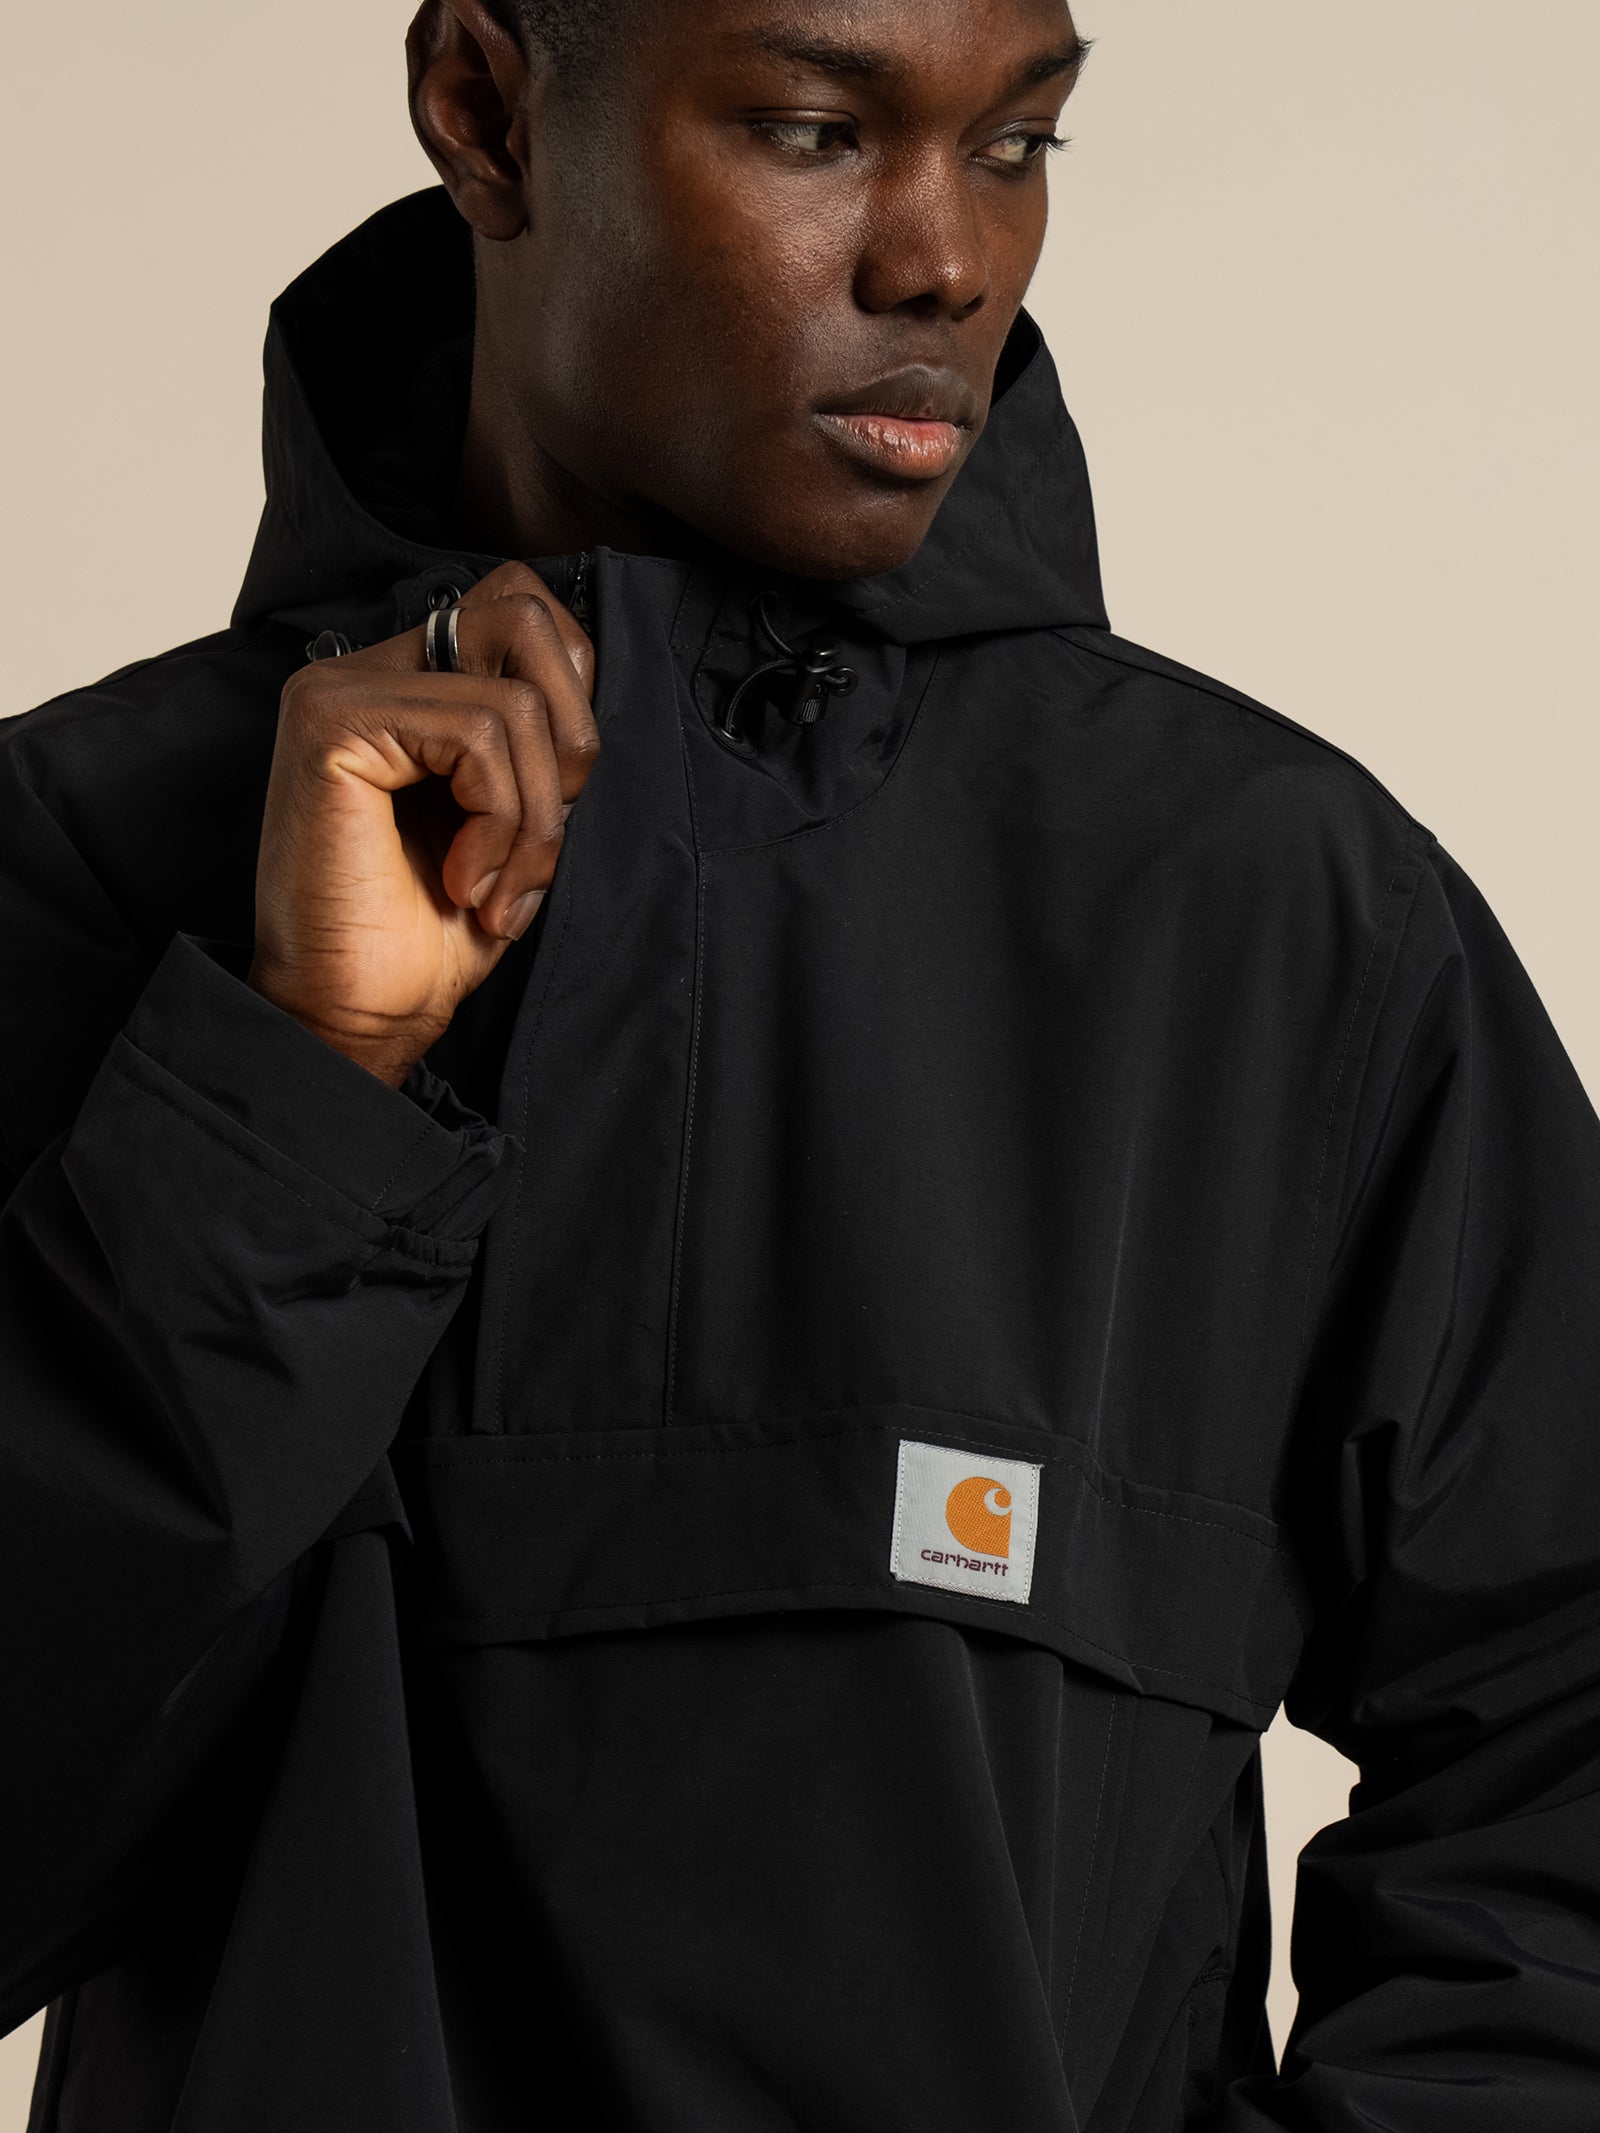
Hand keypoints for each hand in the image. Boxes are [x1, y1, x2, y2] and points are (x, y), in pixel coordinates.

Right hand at [248, 562, 598, 1087]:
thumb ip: (541, 737)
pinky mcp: (335, 721)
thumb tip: (594, 678)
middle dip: (570, 739)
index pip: (527, 611)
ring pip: (516, 700)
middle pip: (526, 612)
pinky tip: (461, 882)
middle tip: (541, 839)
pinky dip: (500, 824)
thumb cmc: (434, 930)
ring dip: (535, 818)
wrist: (361, 1013)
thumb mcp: (517, 816)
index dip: (573, 699)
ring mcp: (345, 687)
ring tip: (497, 887)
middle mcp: (369, 666)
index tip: (555, 807)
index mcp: (411, 679)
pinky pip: (478, 735)